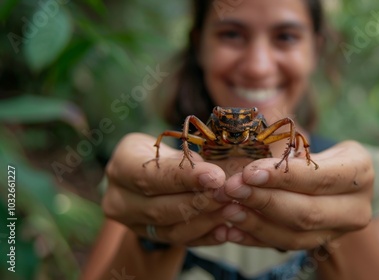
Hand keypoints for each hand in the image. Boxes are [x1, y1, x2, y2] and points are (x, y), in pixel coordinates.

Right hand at [102, 133, 227, 245]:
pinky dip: (205, 236)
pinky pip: (179, 242)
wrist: (152, 173)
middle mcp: (118, 198)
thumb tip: (220, 174)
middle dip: (200, 202)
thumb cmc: (167, 153)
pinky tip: (226, 229)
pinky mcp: (149, 237)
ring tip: (234, 210)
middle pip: (160, 208)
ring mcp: (132, 223)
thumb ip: (190, 160)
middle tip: (230, 195)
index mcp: (121, 165)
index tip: (217, 177)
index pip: (151, 176)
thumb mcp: (173, 145)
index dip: (185, 179)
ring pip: (170, 230)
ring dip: (206, 221)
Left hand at [215, 141, 373, 250]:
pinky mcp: (321, 244)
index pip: (319, 178)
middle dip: (263, 201)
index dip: (282, 178)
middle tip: (230, 190)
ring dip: (255, 223)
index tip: (248, 174)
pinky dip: (255, 239)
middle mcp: (357, 207)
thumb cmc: (319, 155)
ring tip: (226, 209)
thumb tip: (251, 153)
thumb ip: (286, 150)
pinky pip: (285, 246)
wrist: (338, 184)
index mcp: (359, 172)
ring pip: (295, 235)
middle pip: (307, 212)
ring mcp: (340, 231)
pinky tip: (230, 230)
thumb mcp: (311, 145)